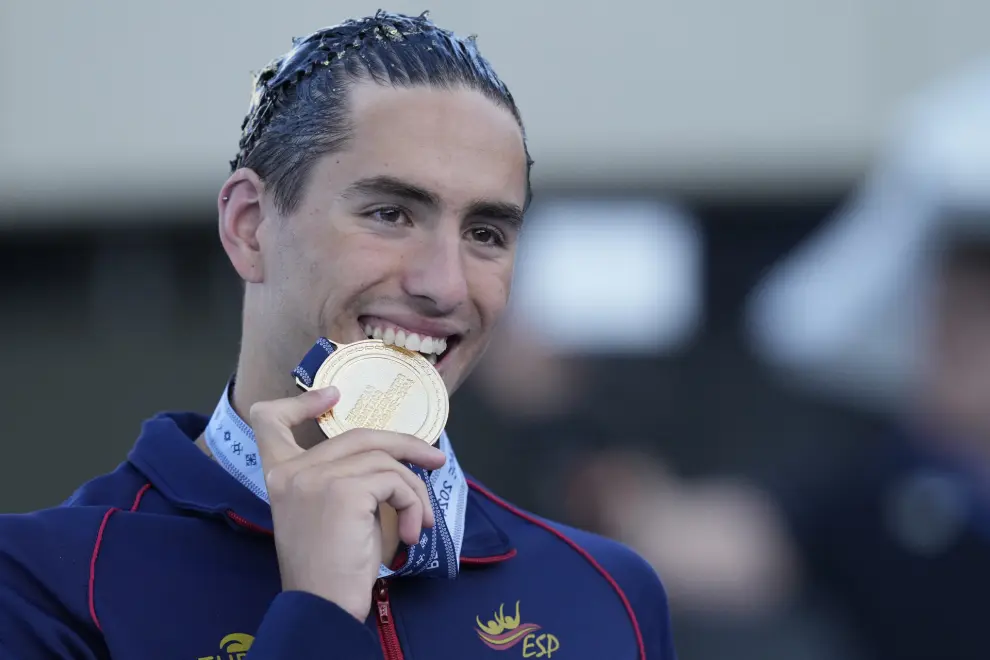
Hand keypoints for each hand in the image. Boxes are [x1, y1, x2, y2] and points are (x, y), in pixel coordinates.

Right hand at [249, 387, 446, 620]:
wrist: (323, 607)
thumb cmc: (331, 570)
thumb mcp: (329, 513)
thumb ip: (342, 480)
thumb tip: (393, 456)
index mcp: (278, 476)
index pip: (269, 421)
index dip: (301, 402)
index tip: (332, 395)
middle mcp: (290, 471)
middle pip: (358, 435)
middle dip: (405, 444)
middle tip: (435, 460)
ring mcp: (315, 477)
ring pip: (385, 460)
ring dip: (413, 490)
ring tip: (420, 522)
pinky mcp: (344, 490)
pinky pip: (395, 481)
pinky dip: (412, 503)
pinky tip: (411, 532)